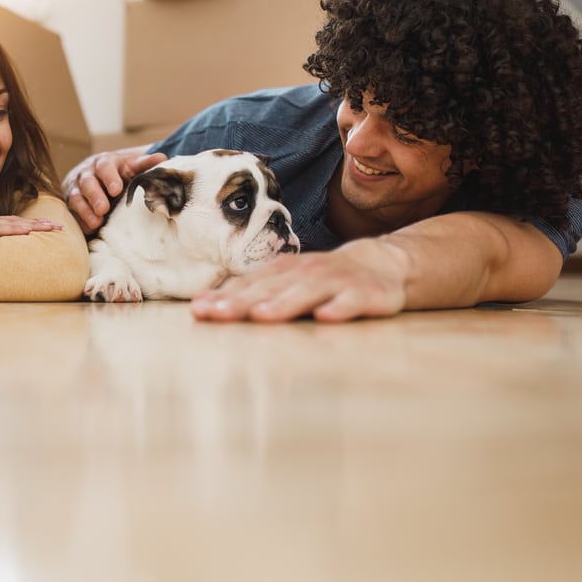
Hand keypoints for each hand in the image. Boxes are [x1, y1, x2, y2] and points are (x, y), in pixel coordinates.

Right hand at [0, 215, 62, 255]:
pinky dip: (13, 228)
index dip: (27, 227)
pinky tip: (28, 230)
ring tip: (53, 227)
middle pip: (14, 222)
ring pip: (10, 223)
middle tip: (61, 227)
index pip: (6, 226)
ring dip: (33, 225)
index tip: (45, 230)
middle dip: (39, 224)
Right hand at [62, 147, 166, 232]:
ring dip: (85, 211)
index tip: (116, 189)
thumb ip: (143, 164)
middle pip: (87, 182)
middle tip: (103, 209)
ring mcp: (76, 189)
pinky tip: (89, 229)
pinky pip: (72, 213)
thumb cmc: (118, 173)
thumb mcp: (130, 167)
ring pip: (76, 198)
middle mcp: (87, 174)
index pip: (105, 166)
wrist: (94, 178)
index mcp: (104, 163)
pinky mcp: (71, 205)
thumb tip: (161, 158)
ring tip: (96, 223)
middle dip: (95, 196)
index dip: (109, 177)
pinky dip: (80, 221)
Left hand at [190, 238, 411, 322]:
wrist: (381, 265)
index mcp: (284, 271)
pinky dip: (340, 308)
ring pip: (308, 291)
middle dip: (245, 301)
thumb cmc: (322, 281)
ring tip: (262, 315)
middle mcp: (307, 272)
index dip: (225, 296)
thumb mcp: (286, 284)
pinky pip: (352, 301)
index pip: (250, 283)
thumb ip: (249, 294)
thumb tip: (200, 307)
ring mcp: (337, 281)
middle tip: (219, 314)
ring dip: (285, 303)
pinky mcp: (367, 293)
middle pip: (272, 288)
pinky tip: (326, 316)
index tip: (199, 310)